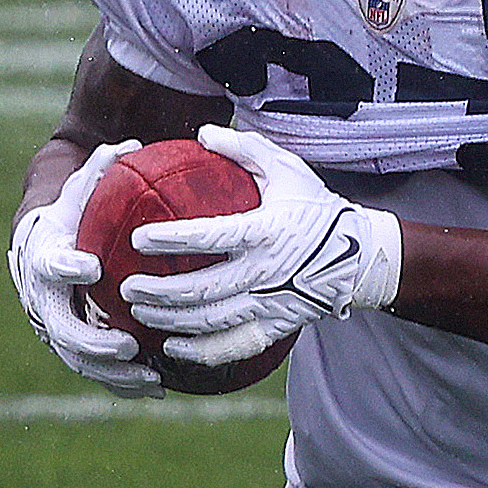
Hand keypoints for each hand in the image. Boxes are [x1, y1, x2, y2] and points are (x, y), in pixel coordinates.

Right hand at [7, 141, 161, 397]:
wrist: (42, 248)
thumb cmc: (70, 217)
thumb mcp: (79, 192)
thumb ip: (98, 171)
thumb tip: (130, 142)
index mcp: (44, 258)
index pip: (51, 263)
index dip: (67, 267)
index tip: (90, 268)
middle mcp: (43, 299)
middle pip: (61, 329)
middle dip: (92, 341)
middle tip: (127, 344)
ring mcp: (55, 327)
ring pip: (78, 359)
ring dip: (112, 373)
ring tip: (149, 375)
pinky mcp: (71, 346)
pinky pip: (94, 372)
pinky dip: (121, 383)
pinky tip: (158, 388)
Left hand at [122, 125, 404, 369]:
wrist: (361, 256)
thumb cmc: (318, 208)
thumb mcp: (287, 169)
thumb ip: (244, 149)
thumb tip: (201, 134)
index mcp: (266, 230)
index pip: (209, 237)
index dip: (171, 240)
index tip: (139, 240)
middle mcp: (267, 271)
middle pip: (203, 289)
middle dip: (159, 292)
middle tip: (126, 286)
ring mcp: (272, 302)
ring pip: (212, 321)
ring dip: (171, 320)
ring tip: (139, 313)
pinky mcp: (277, 325)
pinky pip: (234, 346)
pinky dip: (200, 352)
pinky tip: (171, 348)